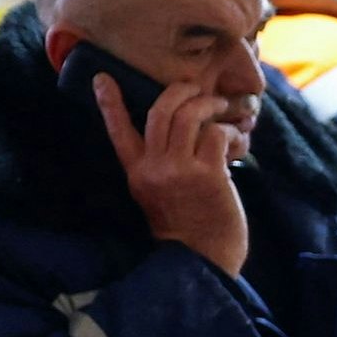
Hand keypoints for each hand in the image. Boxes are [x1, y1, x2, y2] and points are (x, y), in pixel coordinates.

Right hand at [95, 75, 249, 275]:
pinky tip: (235, 144)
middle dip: (180, 91)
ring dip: (209, 104)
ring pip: (190, 116)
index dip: (109, 103)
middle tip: (195, 88)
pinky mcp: (208, 175)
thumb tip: (183, 130)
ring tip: (220, 107)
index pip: (118, 132)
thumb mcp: (158, 195)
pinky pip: (216, 135)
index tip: (102, 77)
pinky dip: (228, 132)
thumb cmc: (186, 227)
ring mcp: (180, 171)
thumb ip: (160, 165)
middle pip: (160, 111)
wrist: (203, 259)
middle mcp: (154, 169)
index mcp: (138, 173)